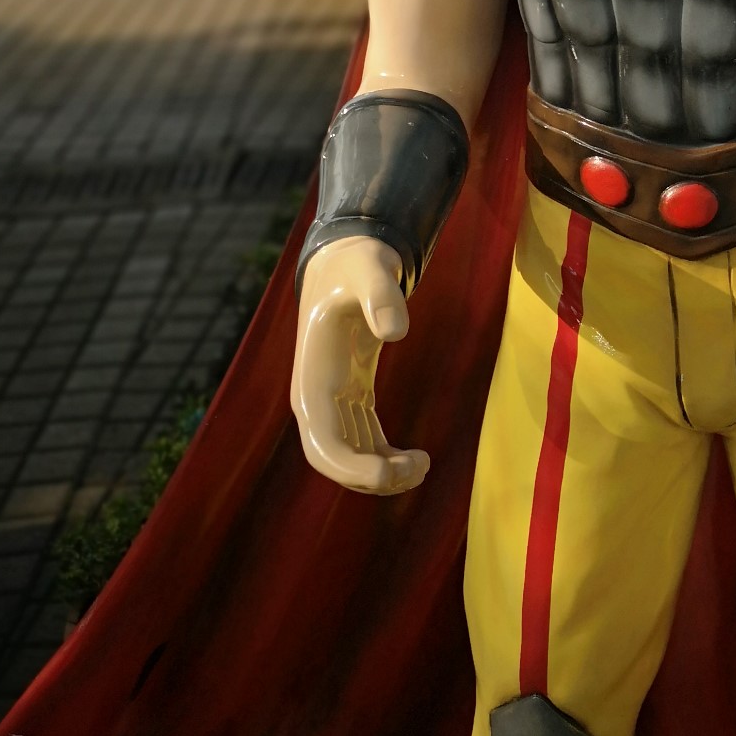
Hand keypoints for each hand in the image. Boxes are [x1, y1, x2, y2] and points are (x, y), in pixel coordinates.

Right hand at [290, 234, 428, 495]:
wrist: (346, 258)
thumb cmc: (356, 263)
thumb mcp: (370, 269)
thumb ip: (382, 294)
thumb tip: (397, 332)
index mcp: (312, 378)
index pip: (322, 442)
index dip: (350, 467)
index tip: (387, 471)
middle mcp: (315, 397)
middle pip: (333, 459)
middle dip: (370, 477)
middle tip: (418, 467)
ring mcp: (332, 400)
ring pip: (349, 457)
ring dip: (382, 473)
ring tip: (423, 464)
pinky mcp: (351, 396)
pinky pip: (363, 442)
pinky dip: (385, 458)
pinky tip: (416, 459)